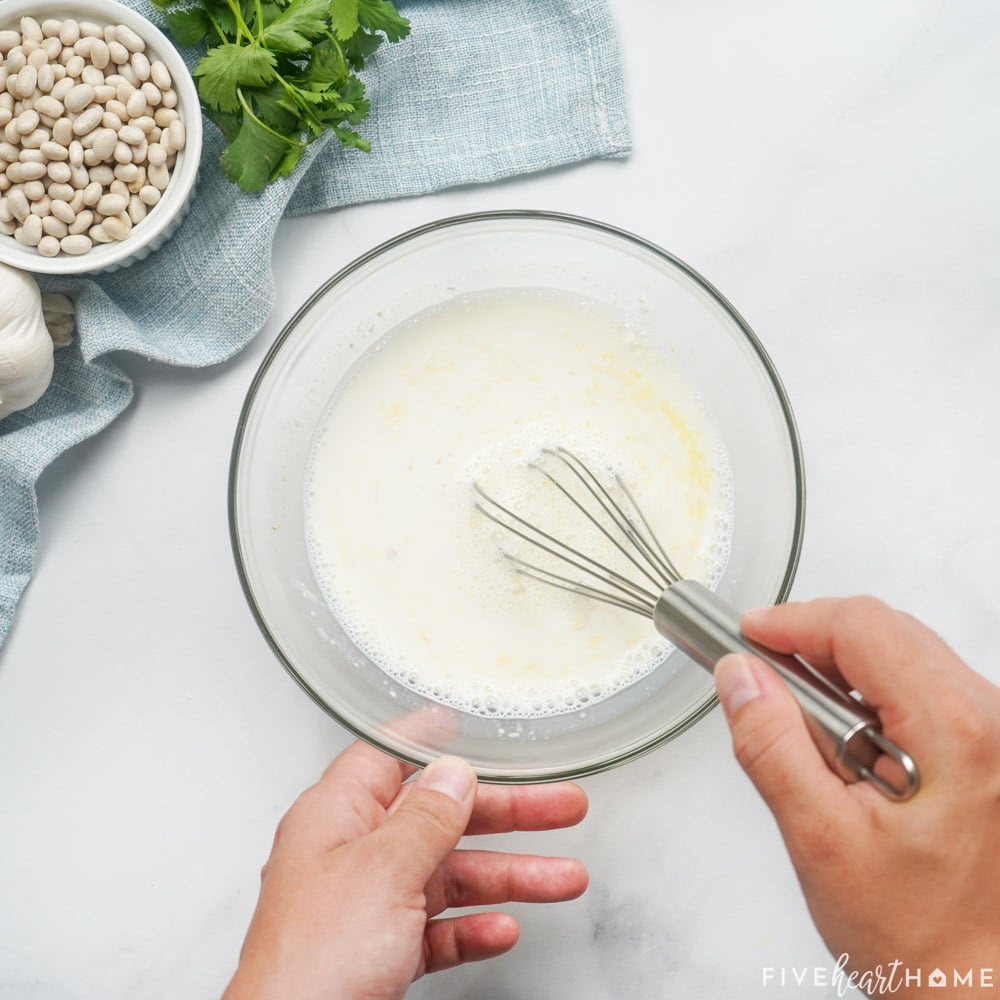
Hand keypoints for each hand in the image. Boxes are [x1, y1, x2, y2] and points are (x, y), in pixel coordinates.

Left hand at [222, 740, 588, 999]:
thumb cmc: (311, 962)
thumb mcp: (382, 872)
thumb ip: (425, 819)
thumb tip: (453, 773)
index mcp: (337, 817)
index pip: (387, 757)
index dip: (430, 737)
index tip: (467, 724)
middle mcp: (351, 856)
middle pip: (439, 818)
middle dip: (505, 814)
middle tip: (560, 805)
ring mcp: (366, 908)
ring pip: (449, 877)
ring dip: (507, 877)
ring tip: (562, 878)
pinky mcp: (378, 955)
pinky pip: (437, 931)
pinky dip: (473, 930)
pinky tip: (503, 930)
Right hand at [714, 597, 999, 996]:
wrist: (981, 992)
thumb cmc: (925, 942)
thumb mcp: (821, 841)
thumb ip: (772, 747)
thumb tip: (739, 678)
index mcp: (959, 734)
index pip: (864, 628)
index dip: (793, 622)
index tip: (746, 636)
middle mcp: (991, 722)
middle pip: (886, 631)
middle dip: (812, 642)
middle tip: (757, 674)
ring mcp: (994, 736)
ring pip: (903, 656)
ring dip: (839, 671)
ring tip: (797, 723)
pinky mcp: (987, 751)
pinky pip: (921, 690)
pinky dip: (868, 697)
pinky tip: (841, 742)